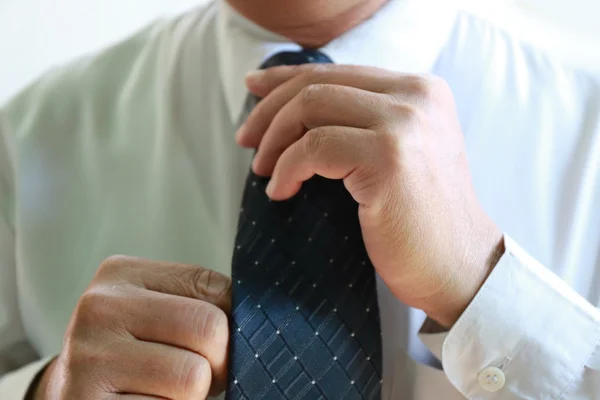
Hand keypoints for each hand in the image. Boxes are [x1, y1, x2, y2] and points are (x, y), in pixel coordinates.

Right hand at [35, 256, 230, 399]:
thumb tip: (258, 318)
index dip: (231, 322)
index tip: (212, 340)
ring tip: (164, 390)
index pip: (215, 288)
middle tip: (199, 373)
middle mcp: (99, 308)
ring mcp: (90, 358)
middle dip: (218, 361)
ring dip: (192, 395)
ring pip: (194, 378)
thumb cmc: (134, 352)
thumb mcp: (159, 311)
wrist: (73, 395)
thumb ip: (200, 302)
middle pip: (210, 329)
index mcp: (122, 274)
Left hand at [238, 65, 503, 327]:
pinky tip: (281, 191)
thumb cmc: (420, 220)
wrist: (459, 268)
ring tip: (265, 171)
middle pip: (319, 84)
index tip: (254, 90)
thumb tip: (292, 107)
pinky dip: (287, 168)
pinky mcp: (389, 157)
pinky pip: (314, 147)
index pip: (338, 72)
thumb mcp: (398, 153)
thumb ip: (361, 122)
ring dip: (275, 140)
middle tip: (247, 140)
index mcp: (420, 90)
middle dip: (270, 111)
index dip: (287, 79)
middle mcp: (417, 96)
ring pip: (311, 108)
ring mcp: (405, 124)